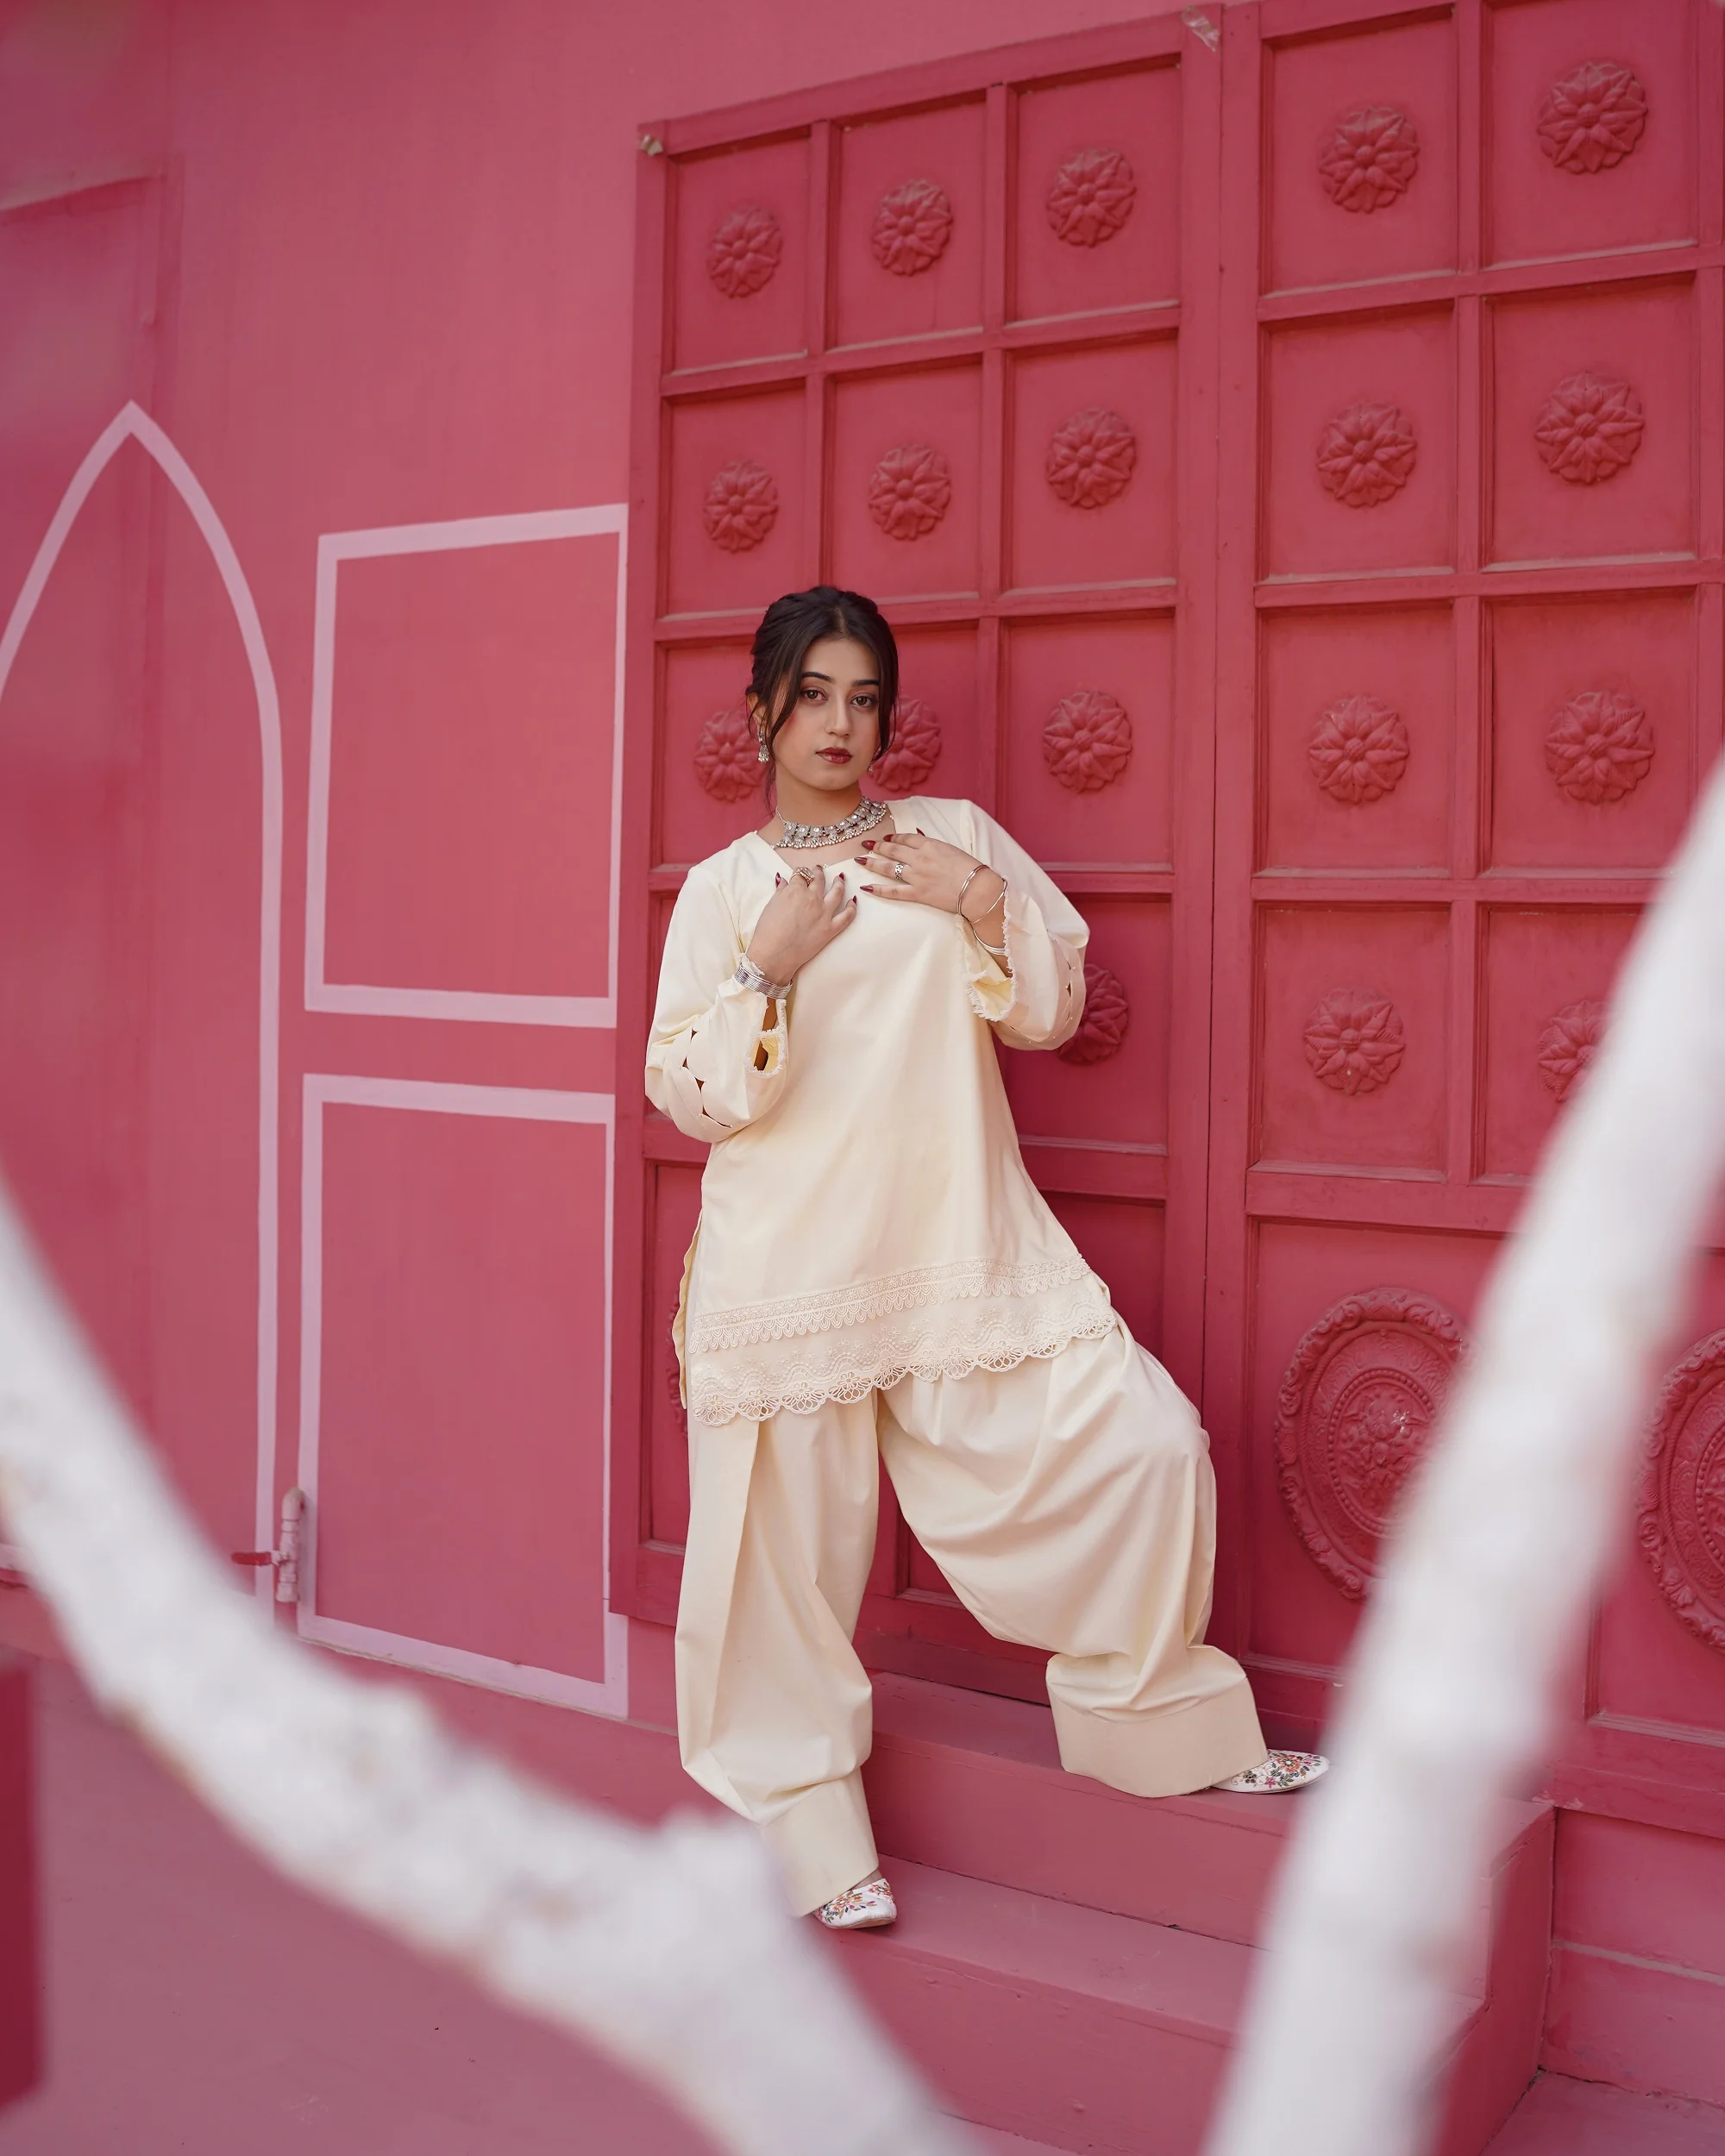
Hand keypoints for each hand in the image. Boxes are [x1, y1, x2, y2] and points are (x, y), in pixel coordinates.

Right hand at [746, 865, 855, 984]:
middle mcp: (812, 898)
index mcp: (796, 890)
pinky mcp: (830, 929)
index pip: (800, 875)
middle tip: (818, 870)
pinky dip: (852, 907)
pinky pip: (847, 916)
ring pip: (837, 891)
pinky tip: (853, 901)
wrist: (774, 954)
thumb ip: (780, 891)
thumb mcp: (771, 906)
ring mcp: (824, 913)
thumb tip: (783, 881)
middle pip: (819, 879)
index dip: (799, 874)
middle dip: (819, 872)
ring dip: (839, 883)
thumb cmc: (767, 931)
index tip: (800, 874)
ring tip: (840, 878)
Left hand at [856, 831, 1004, 931]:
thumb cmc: (970, 869)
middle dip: (877, 846)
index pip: (906, 838)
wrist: (978, 889)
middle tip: (865, 844)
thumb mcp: (951, 849)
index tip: (885, 837)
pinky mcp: (918, 894)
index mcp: (930, 845)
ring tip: (860, 860)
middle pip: (893, 849)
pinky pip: (893, 892)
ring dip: (872, 863)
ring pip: (889, 868)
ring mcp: (917, 876)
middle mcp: (920, 858)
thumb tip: (918, 833)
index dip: (893, 837)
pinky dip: (878, 890)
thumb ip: (932, 843)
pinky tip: (866, 887)